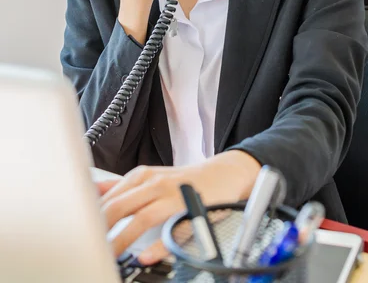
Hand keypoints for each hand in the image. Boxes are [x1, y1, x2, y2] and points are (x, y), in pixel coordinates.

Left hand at [100, 150, 260, 264]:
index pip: (108, 198)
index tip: (79, 235)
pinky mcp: (191, 211)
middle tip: (88, 248)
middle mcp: (155, 184)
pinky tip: (144, 256)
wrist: (224, 174)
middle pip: (120, 206)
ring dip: (122, 240)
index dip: (90, 218)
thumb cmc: (184, 181)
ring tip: (108, 257)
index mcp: (142, 177)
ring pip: (142, 218)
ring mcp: (173, 197)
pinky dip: (158, 245)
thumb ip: (120, 186)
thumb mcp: (150, 177)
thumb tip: (90, 190)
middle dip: (100, 229)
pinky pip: (173, 231)